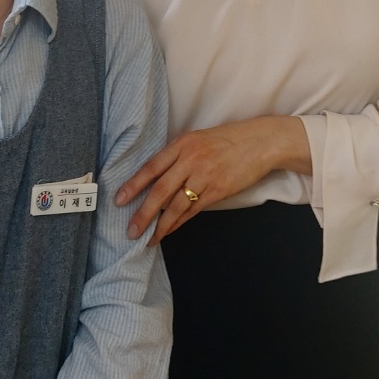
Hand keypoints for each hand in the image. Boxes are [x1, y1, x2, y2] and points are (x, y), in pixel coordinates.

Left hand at [118, 116, 312, 243]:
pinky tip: (169, 231)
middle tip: (130, 230)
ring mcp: (205, 176)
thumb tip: (157, 178)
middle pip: (160, 190)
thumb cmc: (227, 140)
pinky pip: (194, 210)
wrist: (260, 142)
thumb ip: (178, 155)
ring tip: (148, 238)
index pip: (152, 166)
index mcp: (183, 144)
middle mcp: (191, 159)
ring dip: (160, 225)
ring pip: (176, 205)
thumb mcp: (198, 139)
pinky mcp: (218, 190)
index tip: (119, 200)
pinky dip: (179, 222)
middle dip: (143, 213)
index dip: (134, 184)